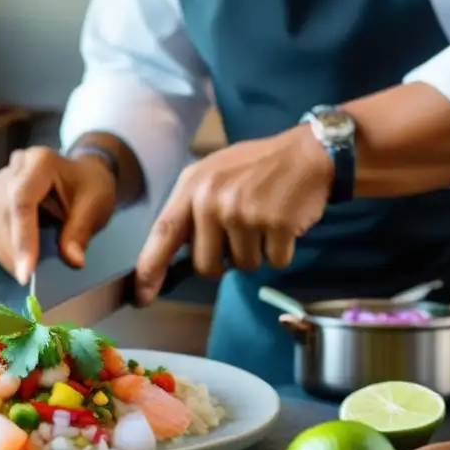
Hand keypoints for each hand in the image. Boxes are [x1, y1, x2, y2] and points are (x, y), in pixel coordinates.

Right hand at [0, 147, 116, 284]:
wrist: (80, 175)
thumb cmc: (89, 189)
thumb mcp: (95, 206)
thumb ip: (81, 232)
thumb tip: (73, 261)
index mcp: (41, 162)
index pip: (22, 200)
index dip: (22, 238)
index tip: (26, 272)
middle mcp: (15, 166)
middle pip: (2, 212)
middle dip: (13, 251)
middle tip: (27, 278)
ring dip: (3, 251)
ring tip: (22, 270)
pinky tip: (13, 258)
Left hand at [134, 125, 333, 304]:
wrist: (309, 153)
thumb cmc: (256, 168)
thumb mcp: (212, 175)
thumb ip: (189, 211)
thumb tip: (166, 258)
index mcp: (192, 186)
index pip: (163, 233)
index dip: (150, 269)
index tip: (141, 297)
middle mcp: (212, 199)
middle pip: (205, 266)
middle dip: (223, 261)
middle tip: (240, 232)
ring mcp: (243, 212)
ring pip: (242, 266)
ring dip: (255, 253)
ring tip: (264, 220)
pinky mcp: (275, 224)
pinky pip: (273, 262)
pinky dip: (280, 251)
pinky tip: (283, 224)